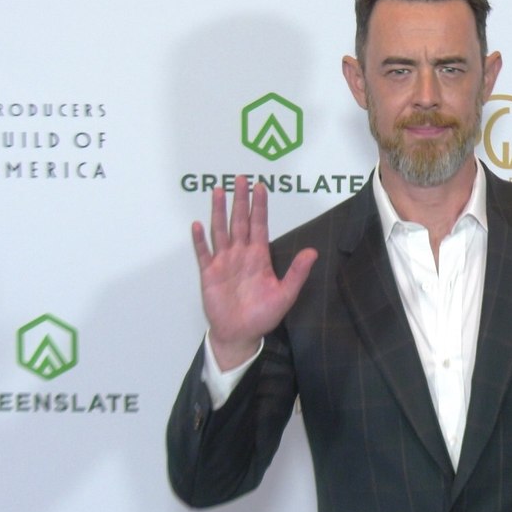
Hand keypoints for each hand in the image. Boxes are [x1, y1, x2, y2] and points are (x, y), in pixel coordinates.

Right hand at [192, 175, 316, 369]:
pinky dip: (200, 240)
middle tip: (240, 178)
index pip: (259, 225)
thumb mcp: (285, 294)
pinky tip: (197, 225)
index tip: (260, 187)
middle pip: (239, 221)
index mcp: (259, 256)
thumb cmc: (263, 315)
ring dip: (219, 212)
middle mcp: (241, 254)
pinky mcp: (209, 274)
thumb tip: (313, 252)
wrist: (241, 334)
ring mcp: (224, 262)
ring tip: (218, 191)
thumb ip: (297, 273)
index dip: (259, 206)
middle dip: (240, 200)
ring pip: (221, 231)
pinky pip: (204, 253)